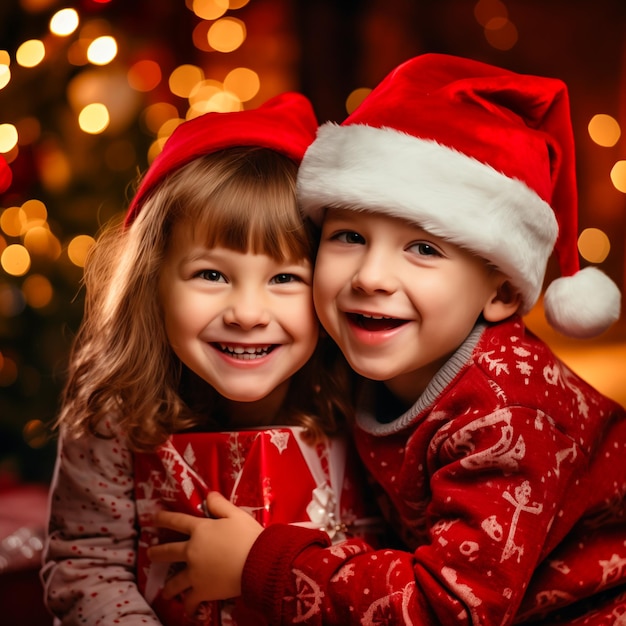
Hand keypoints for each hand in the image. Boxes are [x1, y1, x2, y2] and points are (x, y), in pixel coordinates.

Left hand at [147, 491, 262, 614]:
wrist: (258, 562)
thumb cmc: (248, 535)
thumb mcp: (236, 514)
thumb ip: (220, 504)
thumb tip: (208, 495)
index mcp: (201, 530)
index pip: (177, 521)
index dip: (164, 518)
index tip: (152, 518)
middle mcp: (192, 551)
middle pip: (168, 552)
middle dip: (156, 553)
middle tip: (150, 554)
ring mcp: (195, 573)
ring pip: (174, 582)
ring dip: (168, 587)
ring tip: (165, 592)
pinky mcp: (202, 590)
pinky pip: (190, 601)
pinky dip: (188, 606)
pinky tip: (188, 610)